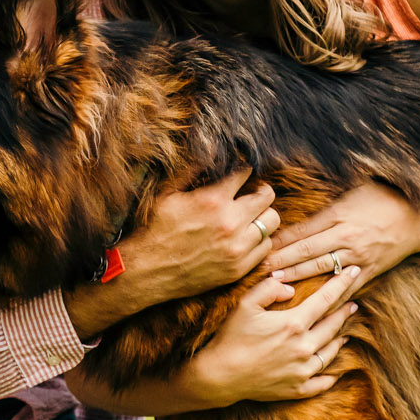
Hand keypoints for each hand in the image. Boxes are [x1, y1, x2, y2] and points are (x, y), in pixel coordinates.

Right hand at [115, 167, 279, 306]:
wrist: (147, 271)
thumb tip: (212, 147)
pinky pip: (265, 247)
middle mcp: (230, 222)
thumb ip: (192, 169)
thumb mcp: (168, 193)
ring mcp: (237, 247)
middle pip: (267, 197)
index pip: (245, 173)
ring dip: (262, 216)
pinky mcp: (238, 268)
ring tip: (250, 217)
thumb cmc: (155, 229)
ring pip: (272, 222)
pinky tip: (245, 237)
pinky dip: (259, 240)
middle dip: (260, 191)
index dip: (244, 171)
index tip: (241, 174)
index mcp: (213, 200)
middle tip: (251, 194)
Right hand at [182, 268, 360, 405]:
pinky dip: (331, 376)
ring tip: (345, 333)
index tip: (355, 272)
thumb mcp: (245, 304)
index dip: (342, 283)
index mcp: (293, 324)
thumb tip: (290, 287)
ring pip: (331, 353)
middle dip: (345, 311)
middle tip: (353, 303)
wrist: (220, 376)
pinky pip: (323, 383)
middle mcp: (304, 347)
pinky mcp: (297, 389)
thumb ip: (269, 289)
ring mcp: (302, 371)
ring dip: (340, 339)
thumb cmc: (230, 337)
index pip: (326, 299)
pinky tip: (336, 370)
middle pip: (333, 326)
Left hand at [262, 182, 419, 287]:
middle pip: (305, 253)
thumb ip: (325, 208)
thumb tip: (296, 216)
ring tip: (275, 284)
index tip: (258, 248)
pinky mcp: (371, 270)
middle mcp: (346, 238)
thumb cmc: (385, 197)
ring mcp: (358, 257)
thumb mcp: (351, 193)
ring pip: (321, 270)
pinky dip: (329, 294)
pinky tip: (312, 303)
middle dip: (279, 262)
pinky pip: (346, 285)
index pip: (301, 231)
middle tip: (256, 271)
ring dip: (296, 277)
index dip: (278, 242)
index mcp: (339, 216)